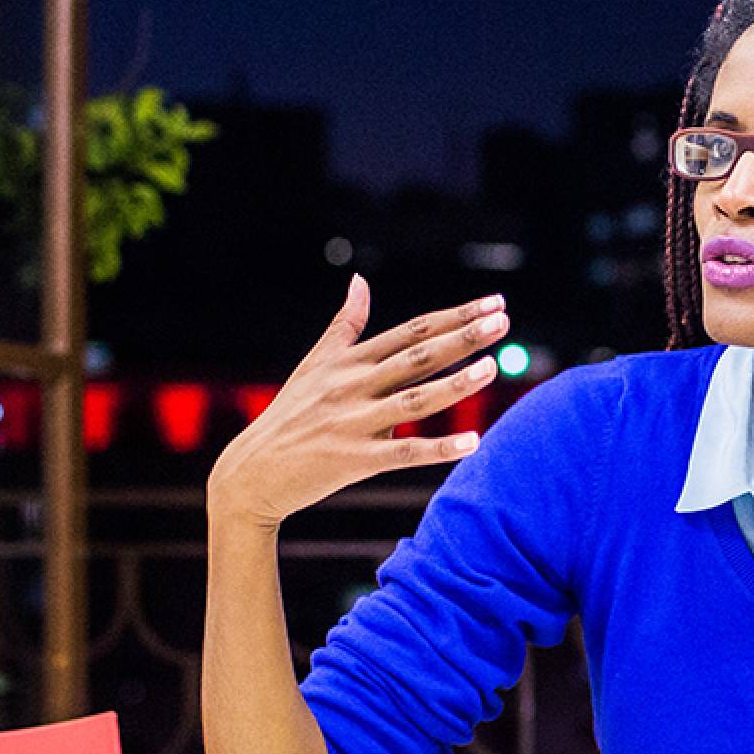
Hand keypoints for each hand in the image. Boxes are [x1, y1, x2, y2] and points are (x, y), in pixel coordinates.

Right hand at [207, 274, 508, 528]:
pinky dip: (439, 448)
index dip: (454, 316)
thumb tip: (360, 280)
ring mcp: (353, 422)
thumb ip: (345, 324)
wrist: (251, 473)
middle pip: (418, 357)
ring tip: (493, 367)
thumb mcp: (315, 363)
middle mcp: (353, 385)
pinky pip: (405, 454)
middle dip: (463, 338)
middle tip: (502, 320)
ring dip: (456, 384)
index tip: (493, 303)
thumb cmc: (290, 414)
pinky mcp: (354, 461)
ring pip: (415, 400)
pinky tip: (474, 442)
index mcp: (350, 360)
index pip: (412, 331)